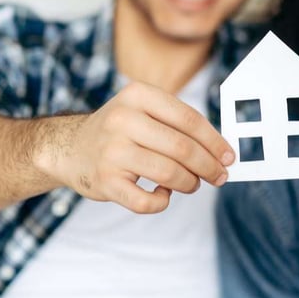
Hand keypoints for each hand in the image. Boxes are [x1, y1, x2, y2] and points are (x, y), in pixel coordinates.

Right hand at [41, 81, 233, 213]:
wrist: (68, 148)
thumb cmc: (120, 131)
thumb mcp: (144, 110)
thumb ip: (178, 124)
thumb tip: (221, 150)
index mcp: (138, 95)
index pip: (188, 119)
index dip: (214, 141)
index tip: (229, 156)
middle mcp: (122, 119)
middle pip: (182, 148)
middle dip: (208, 166)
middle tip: (219, 176)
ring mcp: (111, 151)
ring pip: (169, 173)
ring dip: (189, 183)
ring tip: (191, 184)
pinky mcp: (104, 181)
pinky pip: (146, 201)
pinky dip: (162, 202)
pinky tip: (163, 194)